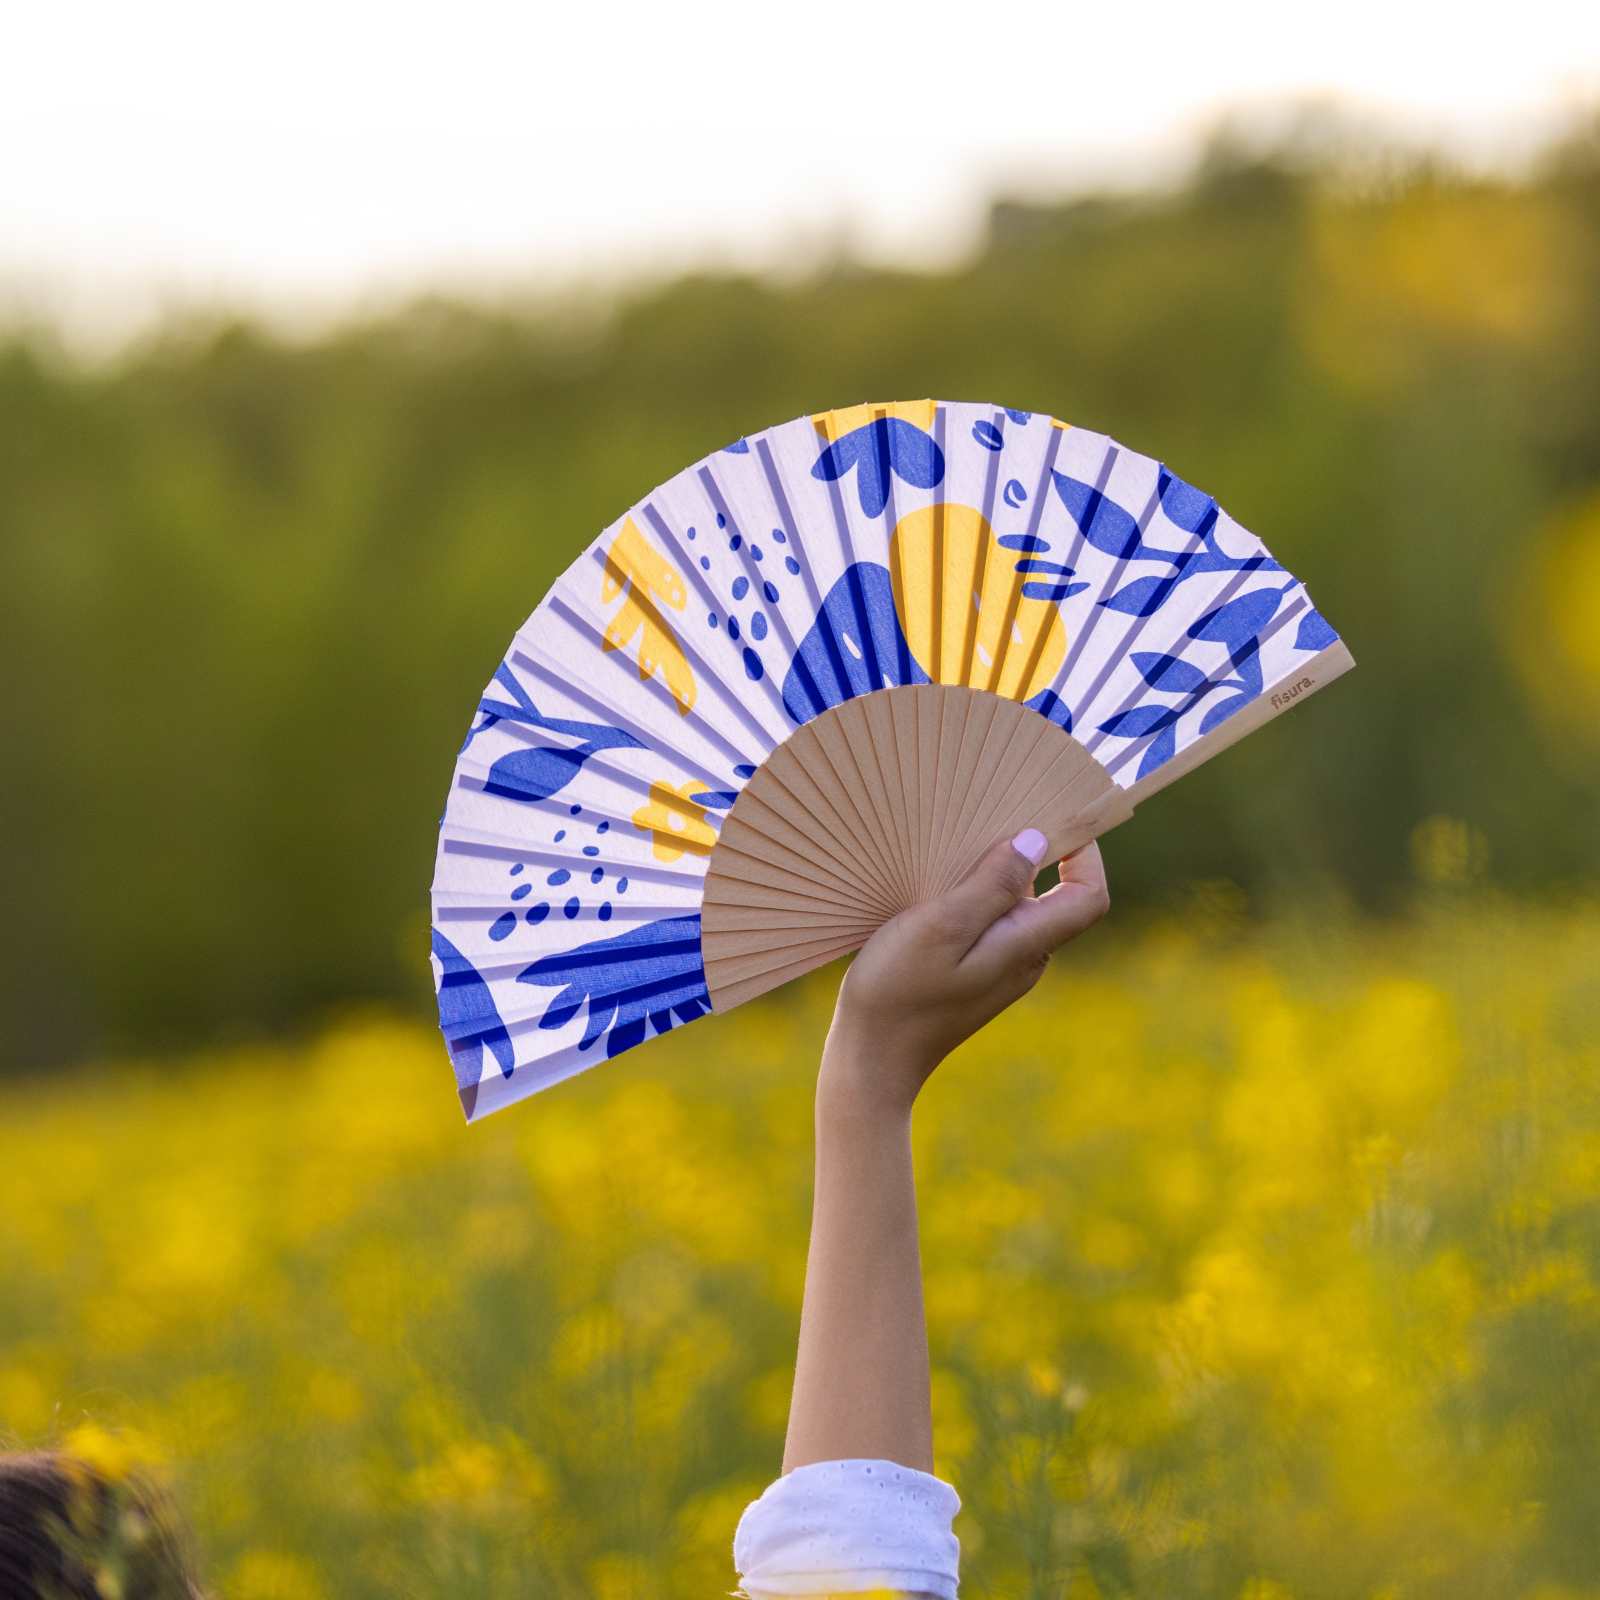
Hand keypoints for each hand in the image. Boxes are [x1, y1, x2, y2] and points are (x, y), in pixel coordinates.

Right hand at [821, 830, 1110, 1117]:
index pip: (1089, 895)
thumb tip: (1037, 841)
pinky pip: (992, 923)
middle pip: (1056, 894)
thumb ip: (991, 886)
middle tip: (991, 818)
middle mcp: (1026, 957)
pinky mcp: (975, 973)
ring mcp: (1001, 968)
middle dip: (1035, 852)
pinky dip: (976, 896)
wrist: (870, 1061)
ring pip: (1019, 907)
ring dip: (997, 873)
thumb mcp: (941, 927)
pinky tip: (936, 888)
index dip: (1086, 853)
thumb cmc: (898, 992)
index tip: (1054, 816)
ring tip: (953, 849)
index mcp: (1026, 946)